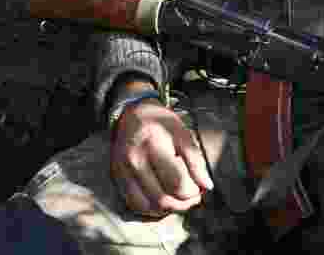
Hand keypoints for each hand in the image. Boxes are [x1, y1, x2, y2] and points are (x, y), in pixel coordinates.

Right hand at [110, 99, 214, 217]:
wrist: (131, 113)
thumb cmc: (160, 121)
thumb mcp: (182, 133)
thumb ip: (195, 160)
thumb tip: (206, 186)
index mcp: (153, 145)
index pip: (176, 183)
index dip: (192, 192)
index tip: (200, 188)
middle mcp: (134, 161)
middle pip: (162, 199)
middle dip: (182, 204)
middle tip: (193, 198)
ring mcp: (122, 171)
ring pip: (147, 206)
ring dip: (166, 210)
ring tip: (179, 200)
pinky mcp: (117, 177)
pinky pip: (133, 203)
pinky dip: (150, 208)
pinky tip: (162, 200)